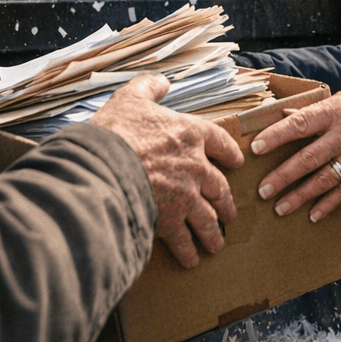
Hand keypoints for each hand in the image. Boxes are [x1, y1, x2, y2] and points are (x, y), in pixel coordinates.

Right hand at [90, 74, 243, 266]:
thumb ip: (148, 88)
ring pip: (208, 217)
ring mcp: (186, 195)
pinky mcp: (171, 220)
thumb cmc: (116, 130)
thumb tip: (161, 82)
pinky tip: (192, 259)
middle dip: (226, 202)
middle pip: (219, 187)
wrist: (103, 165)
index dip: (231, 153)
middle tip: (230, 213)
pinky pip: (185, 239)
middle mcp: (195, 166)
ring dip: (213, 232)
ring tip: (216, 243)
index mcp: (190, 134)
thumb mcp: (131, 97)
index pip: (221, 142)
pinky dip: (189, 250)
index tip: (237, 162)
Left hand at [249, 87, 340, 222]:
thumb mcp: (338, 100)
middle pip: (309, 158)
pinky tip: (312, 215)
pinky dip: (328, 205)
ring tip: (280, 207)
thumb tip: (279, 112)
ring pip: (324, 179)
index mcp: (332, 113)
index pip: (300, 124)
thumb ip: (310, 111)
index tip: (255, 148)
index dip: (276, 136)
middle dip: (284, 176)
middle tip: (263, 190)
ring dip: (301, 196)